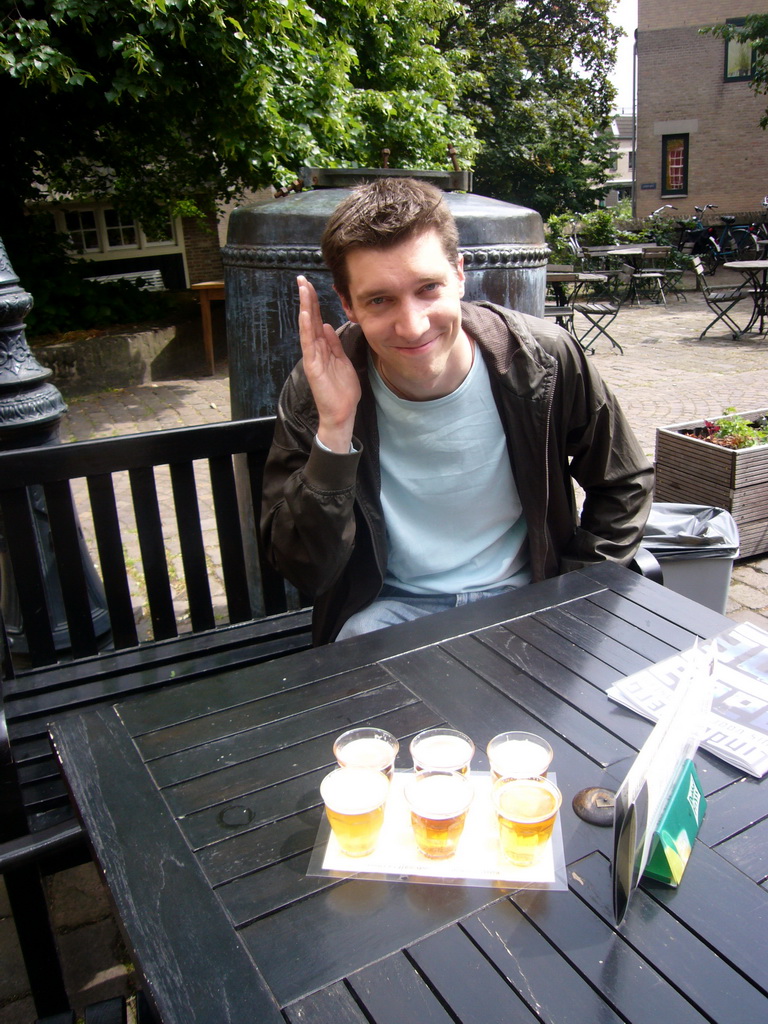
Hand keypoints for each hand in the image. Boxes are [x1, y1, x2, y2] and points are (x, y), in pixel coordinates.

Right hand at [297, 276, 360, 452]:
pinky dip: (307, 330)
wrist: (342, 412)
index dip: (314, 303)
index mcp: (323, 348)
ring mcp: (313, 357)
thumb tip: (328, 326)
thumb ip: (334, 344)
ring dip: (305, 308)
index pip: (317, 320)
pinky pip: (309, 345)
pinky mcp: (313, 367)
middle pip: (310, 320)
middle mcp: (315, 350)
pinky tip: (306, 315)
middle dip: (307, 299)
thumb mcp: (342, 361)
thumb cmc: (342, 390)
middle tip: (301, 279)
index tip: (310, 285)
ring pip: (308, 328)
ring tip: (303, 290)